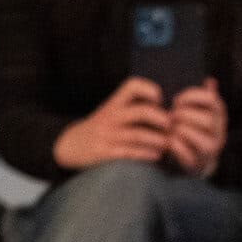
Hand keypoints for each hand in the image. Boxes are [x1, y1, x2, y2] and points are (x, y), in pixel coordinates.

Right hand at [54, 78, 170, 170]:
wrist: (71, 144)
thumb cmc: (100, 128)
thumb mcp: (111, 110)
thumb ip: (132, 106)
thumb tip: (166, 110)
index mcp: (113, 103)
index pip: (132, 85)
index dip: (150, 90)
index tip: (159, 101)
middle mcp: (110, 116)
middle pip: (141, 112)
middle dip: (161, 119)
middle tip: (170, 126)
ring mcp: (107, 135)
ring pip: (138, 135)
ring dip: (158, 140)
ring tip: (167, 144)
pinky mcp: (105, 153)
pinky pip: (130, 152)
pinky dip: (147, 154)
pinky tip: (156, 155)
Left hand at [168, 79, 227, 177]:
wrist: (196, 160)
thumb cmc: (194, 128)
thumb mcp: (200, 110)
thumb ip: (204, 96)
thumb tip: (210, 80)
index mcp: (219, 115)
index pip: (211, 100)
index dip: (191, 97)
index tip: (176, 100)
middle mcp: (219, 133)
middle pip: (206, 120)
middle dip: (184, 116)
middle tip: (171, 115)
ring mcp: (210, 150)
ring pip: (200, 140)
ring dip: (180, 131)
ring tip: (170, 127)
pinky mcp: (198, 164)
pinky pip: (188, 156)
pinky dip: (175, 146)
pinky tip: (168, 140)